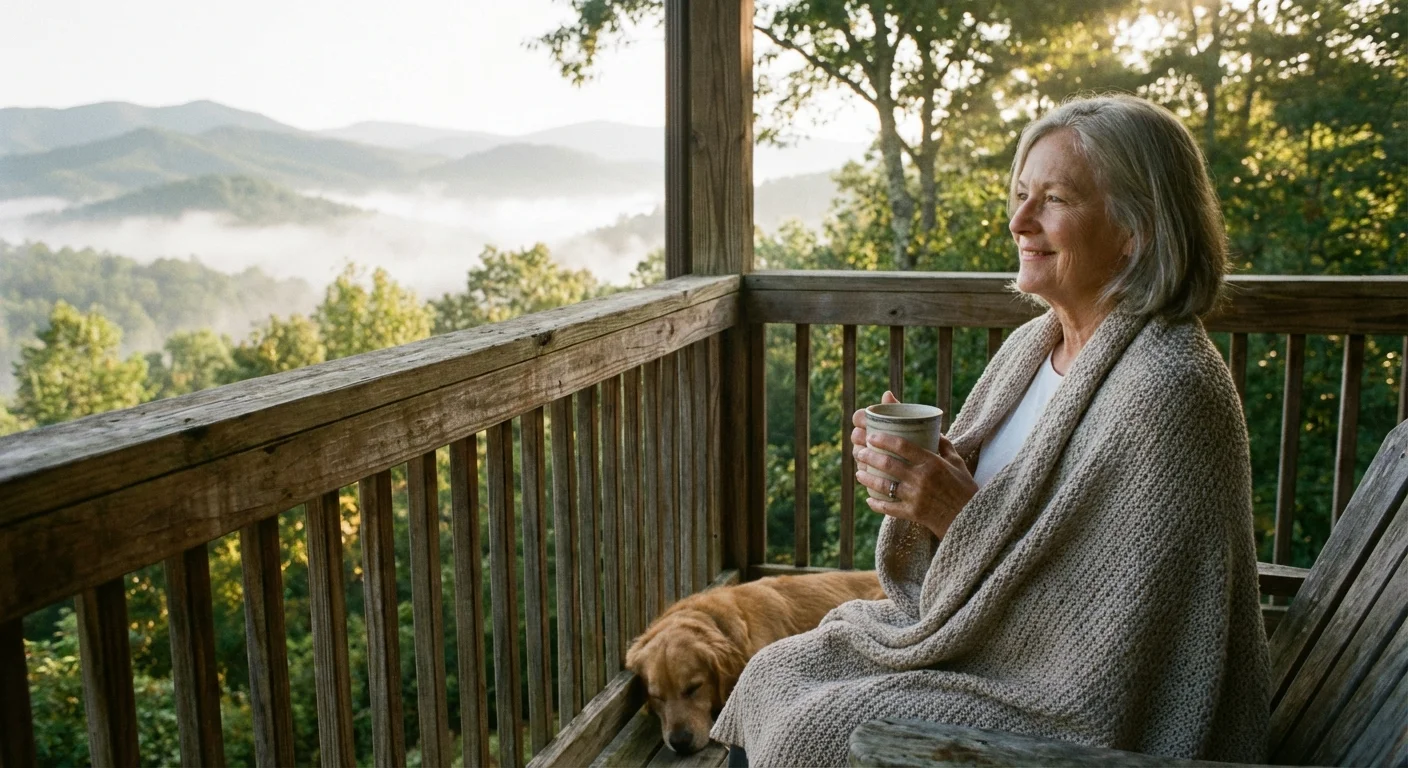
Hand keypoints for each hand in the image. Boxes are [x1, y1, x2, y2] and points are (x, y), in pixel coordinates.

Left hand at [851, 392, 976, 539]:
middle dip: (869, 456)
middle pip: (888, 464)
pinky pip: (889, 508)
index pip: (902, 446)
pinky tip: (869, 498)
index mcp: (933, 462)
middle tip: (859, 451)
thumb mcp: (957, 462)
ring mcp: (916, 497)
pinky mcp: (913, 514)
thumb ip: (943, 444)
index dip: (883, 439)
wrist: (971, 518)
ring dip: (867, 478)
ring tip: (859, 472)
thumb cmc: (964, 487)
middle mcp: (922, 478)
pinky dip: (876, 504)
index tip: (871, 436)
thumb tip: (931, 428)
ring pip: (884, 486)